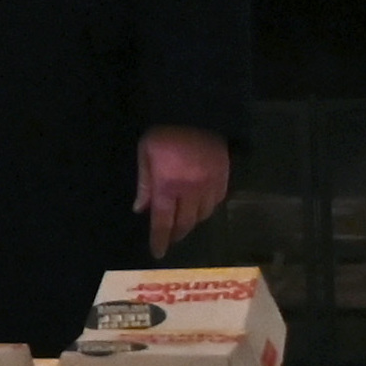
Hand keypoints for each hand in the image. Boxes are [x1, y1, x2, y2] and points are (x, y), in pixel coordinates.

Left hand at [136, 126, 231, 257]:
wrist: (197, 111)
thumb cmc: (165, 132)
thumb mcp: (145, 153)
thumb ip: (145, 184)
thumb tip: (140, 210)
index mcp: (168, 185)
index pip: (163, 221)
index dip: (160, 240)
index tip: (157, 253)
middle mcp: (190, 190)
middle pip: (185, 223)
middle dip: (176, 234)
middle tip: (170, 237)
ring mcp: (210, 185)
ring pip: (203, 215)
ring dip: (192, 221)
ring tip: (184, 220)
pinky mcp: (224, 177)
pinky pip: (217, 202)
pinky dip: (207, 208)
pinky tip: (200, 205)